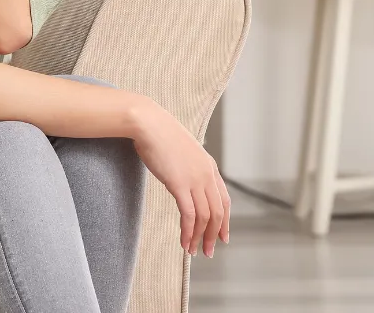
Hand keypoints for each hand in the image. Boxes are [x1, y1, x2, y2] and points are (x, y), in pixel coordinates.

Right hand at [132, 103, 229, 257]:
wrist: (148, 123)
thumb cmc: (158, 133)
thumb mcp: (181, 150)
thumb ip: (187, 164)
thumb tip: (183, 174)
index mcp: (209, 166)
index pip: (224, 200)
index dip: (225, 221)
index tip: (222, 237)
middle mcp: (207, 175)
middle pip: (217, 213)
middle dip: (213, 235)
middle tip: (208, 251)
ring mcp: (194, 180)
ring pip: (205, 217)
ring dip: (200, 238)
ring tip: (193, 251)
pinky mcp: (179, 184)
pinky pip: (189, 215)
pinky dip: (188, 232)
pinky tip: (183, 242)